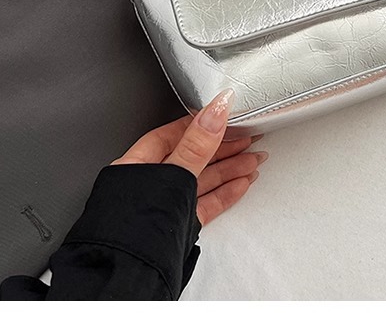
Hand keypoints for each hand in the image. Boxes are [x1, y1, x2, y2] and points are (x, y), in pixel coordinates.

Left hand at [111, 89, 266, 224]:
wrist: (132, 272)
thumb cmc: (135, 227)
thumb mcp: (173, 175)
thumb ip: (197, 145)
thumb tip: (214, 113)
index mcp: (138, 164)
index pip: (173, 134)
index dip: (201, 124)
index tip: (225, 115)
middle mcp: (151, 184)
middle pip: (193, 156)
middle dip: (224, 147)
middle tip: (248, 137)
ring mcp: (166, 205)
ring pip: (203, 180)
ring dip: (231, 169)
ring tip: (253, 159)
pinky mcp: (179, 225)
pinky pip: (206, 202)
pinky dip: (226, 192)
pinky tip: (241, 183)